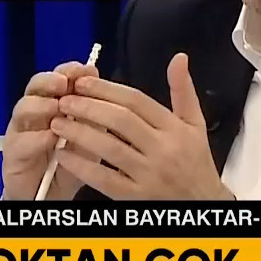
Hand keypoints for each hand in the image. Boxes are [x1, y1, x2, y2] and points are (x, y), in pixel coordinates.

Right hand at [1, 60, 100, 199]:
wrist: (53, 194)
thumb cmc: (70, 164)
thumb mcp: (90, 138)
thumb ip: (94, 116)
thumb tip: (104, 91)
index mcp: (55, 104)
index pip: (59, 78)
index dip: (70, 71)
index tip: (86, 70)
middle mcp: (35, 113)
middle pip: (35, 86)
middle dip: (50, 81)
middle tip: (64, 83)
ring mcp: (21, 131)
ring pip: (23, 108)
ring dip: (41, 105)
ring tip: (57, 108)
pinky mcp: (13, 152)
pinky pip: (21, 141)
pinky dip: (37, 137)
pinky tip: (51, 138)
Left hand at [51, 52, 233, 199]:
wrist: (203, 203)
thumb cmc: (196, 162)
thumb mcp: (196, 124)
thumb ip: (183, 90)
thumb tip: (179, 58)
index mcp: (175, 128)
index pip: (137, 101)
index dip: (107, 89)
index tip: (83, 82)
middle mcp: (163, 149)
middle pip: (121, 120)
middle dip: (88, 107)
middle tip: (65, 99)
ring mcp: (149, 174)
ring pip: (110, 148)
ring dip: (80, 133)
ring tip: (58, 122)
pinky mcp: (136, 196)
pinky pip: (104, 179)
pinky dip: (82, 166)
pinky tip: (64, 155)